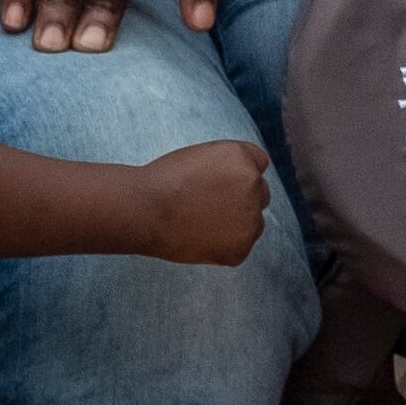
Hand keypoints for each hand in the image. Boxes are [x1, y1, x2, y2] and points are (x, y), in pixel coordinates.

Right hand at [135, 139, 273, 268]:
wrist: (145, 211)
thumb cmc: (163, 181)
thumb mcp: (200, 156)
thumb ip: (227, 166)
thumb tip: (239, 184)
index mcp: (241, 157)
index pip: (258, 163)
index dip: (240, 174)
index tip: (225, 184)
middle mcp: (253, 184)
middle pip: (260, 193)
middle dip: (242, 199)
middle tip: (211, 207)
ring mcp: (250, 218)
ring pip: (254, 223)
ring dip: (237, 224)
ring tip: (202, 224)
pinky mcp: (241, 248)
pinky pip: (240, 247)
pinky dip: (224, 246)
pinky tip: (200, 238)